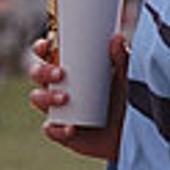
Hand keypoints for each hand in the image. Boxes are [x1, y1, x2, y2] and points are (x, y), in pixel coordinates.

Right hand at [29, 34, 128, 160]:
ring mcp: (58, 109)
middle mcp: (58, 86)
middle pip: (37, 74)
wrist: (132, 131)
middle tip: (60, 73)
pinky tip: (70, 127)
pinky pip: (51, 129)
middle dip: (42, 71)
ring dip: (45, 97)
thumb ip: (121, 57)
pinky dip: (57, 129)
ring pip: (37, 99)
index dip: (40, 48)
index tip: (46, 45)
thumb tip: (116, 37)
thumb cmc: (124, 97)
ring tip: (65, 98)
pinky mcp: (62, 131)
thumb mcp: (124, 76)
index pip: (45, 54)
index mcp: (68, 69)